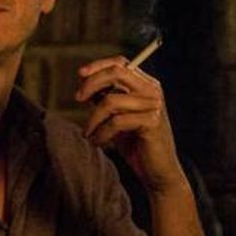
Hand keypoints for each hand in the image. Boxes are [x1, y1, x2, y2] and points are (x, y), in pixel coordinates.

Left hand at [75, 57, 186, 193]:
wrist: (158, 172)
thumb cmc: (136, 144)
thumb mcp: (117, 117)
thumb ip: (106, 99)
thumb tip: (85, 84)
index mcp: (146, 85)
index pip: (120, 63)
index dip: (98, 65)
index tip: (80, 75)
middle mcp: (152, 91)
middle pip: (116, 73)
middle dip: (92, 83)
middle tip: (78, 98)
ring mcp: (154, 105)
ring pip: (111, 101)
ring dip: (93, 119)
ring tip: (88, 134)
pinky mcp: (152, 122)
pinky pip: (116, 122)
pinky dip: (101, 133)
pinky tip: (97, 142)